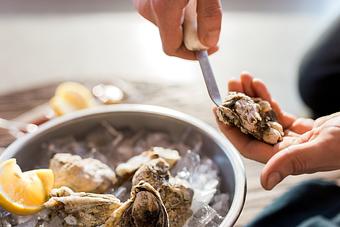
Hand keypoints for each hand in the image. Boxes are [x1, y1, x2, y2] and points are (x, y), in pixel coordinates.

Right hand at [133, 0, 221, 59]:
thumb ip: (209, 15)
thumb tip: (208, 42)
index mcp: (163, 8)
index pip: (173, 48)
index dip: (192, 54)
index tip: (209, 49)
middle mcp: (148, 8)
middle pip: (172, 37)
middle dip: (192, 34)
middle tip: (207, 20)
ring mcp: (143, 3)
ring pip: (168, 25)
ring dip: (186, 22)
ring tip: (196, 2)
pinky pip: (162, 14)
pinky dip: (178, 12)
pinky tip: (186, 0)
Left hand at [214, 72, 339, 189]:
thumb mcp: (321, 149)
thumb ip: (291, 163)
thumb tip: (265, 183)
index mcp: (285, 158)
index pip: (247, 145)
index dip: (230, 128)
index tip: (219, 109)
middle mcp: (284, 149)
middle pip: (252, 127)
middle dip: (239, 106)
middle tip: (230, 84)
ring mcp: (291, 137)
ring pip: (263, 117)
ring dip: (250, 97)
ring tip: (240, 78)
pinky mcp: (300, 127)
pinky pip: (276, 111)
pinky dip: (266, 97)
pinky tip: (258, 84)